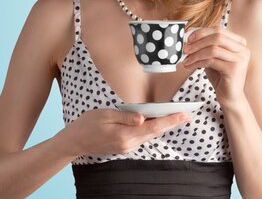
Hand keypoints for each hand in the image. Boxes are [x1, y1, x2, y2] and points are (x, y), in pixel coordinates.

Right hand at [57, 109, 191, 157]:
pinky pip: (143, 137)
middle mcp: (129, 144)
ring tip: (177, 117)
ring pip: (150, 135)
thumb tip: (143, 117)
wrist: (74, 142)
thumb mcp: (106, 115)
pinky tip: (158, 122)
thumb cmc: (87, 124)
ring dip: (163, 126)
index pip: (153, 126)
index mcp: (125, 135)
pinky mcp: (125, 146)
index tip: (184, 115)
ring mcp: (127, 147)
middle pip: (155, 132)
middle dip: (171, 123)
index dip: (170, 120)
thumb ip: (126, 116)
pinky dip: (153, 129)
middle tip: (187, 114)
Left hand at [181, 26, 249, 108]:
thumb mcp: (214, 57)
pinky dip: (198, 62)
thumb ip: (207, 46)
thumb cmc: (221, 77)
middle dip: (198, 42)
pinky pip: (211, 61)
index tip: (189, 38)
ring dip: (196, 53)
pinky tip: (190, 66)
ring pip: (213, 49)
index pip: (219, 30)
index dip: (202, 32)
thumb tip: (190, 37)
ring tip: (186, 59)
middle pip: (217, 37)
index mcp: (239, 42)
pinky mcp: (234, 70)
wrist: (230, 97)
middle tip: (185, 48)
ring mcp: (240, 59)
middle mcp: (243, 49)